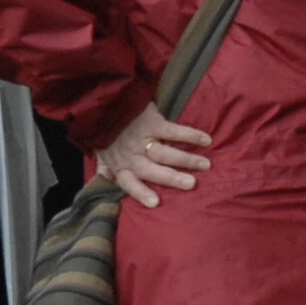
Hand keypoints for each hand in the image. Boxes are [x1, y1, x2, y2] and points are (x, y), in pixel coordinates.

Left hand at [92, 102, 211, 208]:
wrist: (103, 101)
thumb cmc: (104, 130)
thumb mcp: (99, 151)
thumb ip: (104, 169)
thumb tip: (106, 182)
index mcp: (119, 165)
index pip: (128, 183)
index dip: (140, 193)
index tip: (155, 203)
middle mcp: (131, 155)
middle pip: (151, 170)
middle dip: (171, 178)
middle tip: (191, 184)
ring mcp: (142, 139)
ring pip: (164, 153)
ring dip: (186, 159)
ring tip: (205, 165)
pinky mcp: (152, 122)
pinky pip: (173, 131)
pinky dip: (189, 135)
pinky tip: (206, 140)